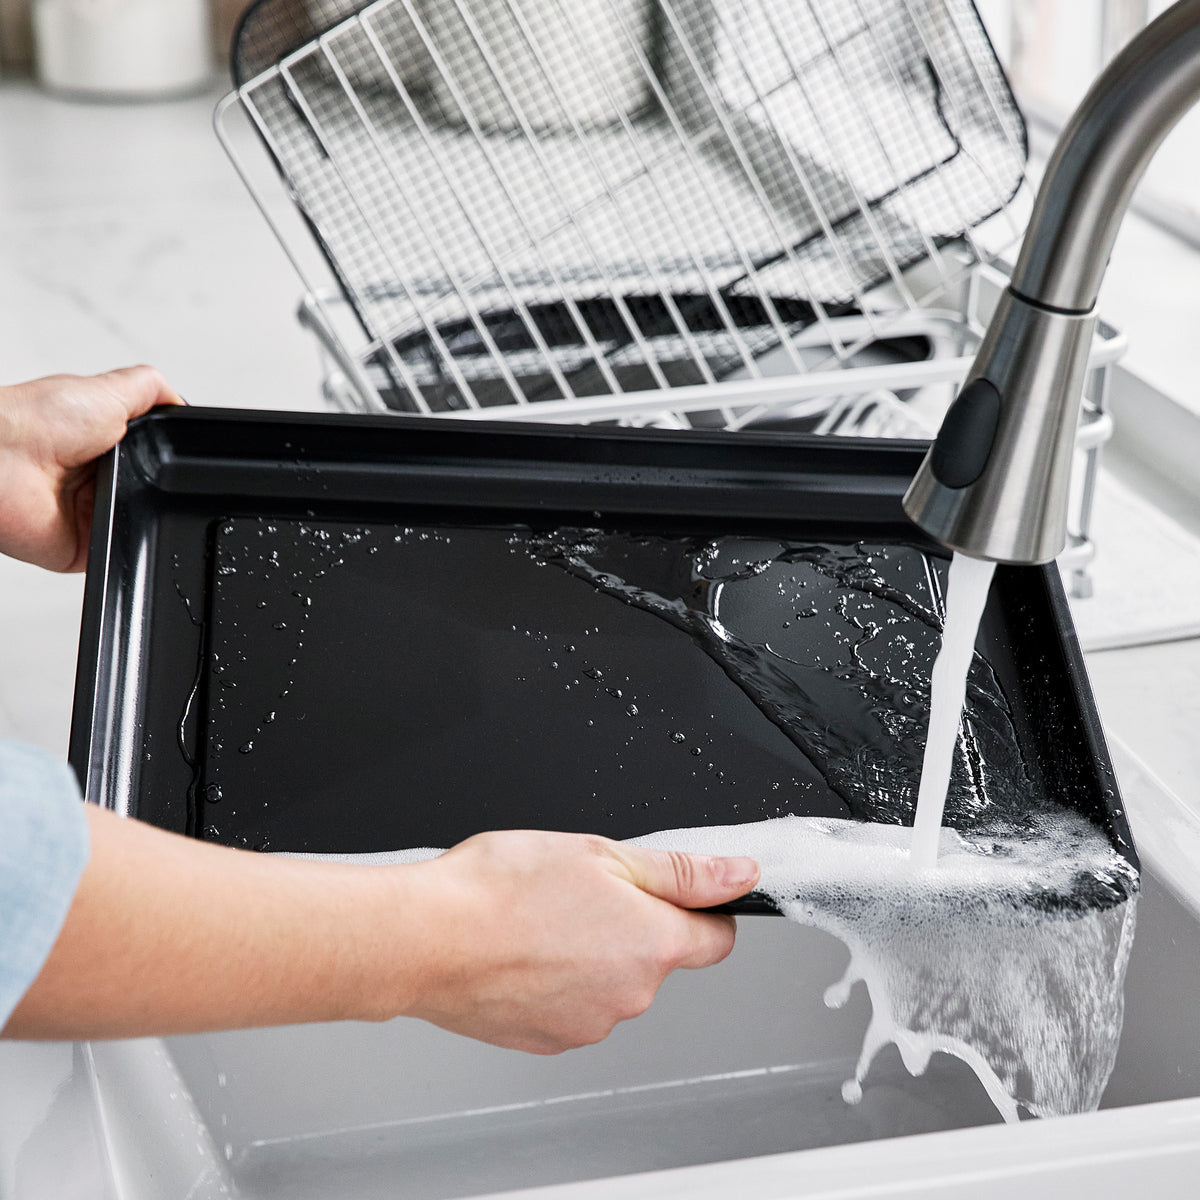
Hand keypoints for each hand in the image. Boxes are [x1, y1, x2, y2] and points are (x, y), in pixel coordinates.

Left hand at [0, 366, 183, 571]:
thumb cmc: (32, 422)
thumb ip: (150, 390)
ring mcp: (89, 513)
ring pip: (141, 522)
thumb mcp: (107, 389)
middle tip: (135, 469)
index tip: (170, 451)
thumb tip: (179, 400)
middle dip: (154, 484)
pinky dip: (122, 544)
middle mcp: (94, 477)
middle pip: (152, 490)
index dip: (165, 456)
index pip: (152, 455)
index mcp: (101, 440)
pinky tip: (107, 521)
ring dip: (137, 511)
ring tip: (115, 491)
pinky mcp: (83, 547)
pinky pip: (120, 553)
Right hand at [6, 813, 757, 1044]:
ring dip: (589, 934)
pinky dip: (548, 962)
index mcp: (636, 943)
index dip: (709, 892)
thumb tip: (730, 865)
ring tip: (538, 898)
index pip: (716, 924)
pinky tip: (506, 932)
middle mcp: (613, 988)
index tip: (708, 873)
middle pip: (662, 946)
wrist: (385, 932)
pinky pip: (561, 988)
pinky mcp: (525, 1020)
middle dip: (643, 910)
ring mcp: (569, 1010)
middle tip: (593, 876)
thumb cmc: (469, 884)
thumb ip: (666, 864)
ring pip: (607, 967)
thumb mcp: (584, 850)